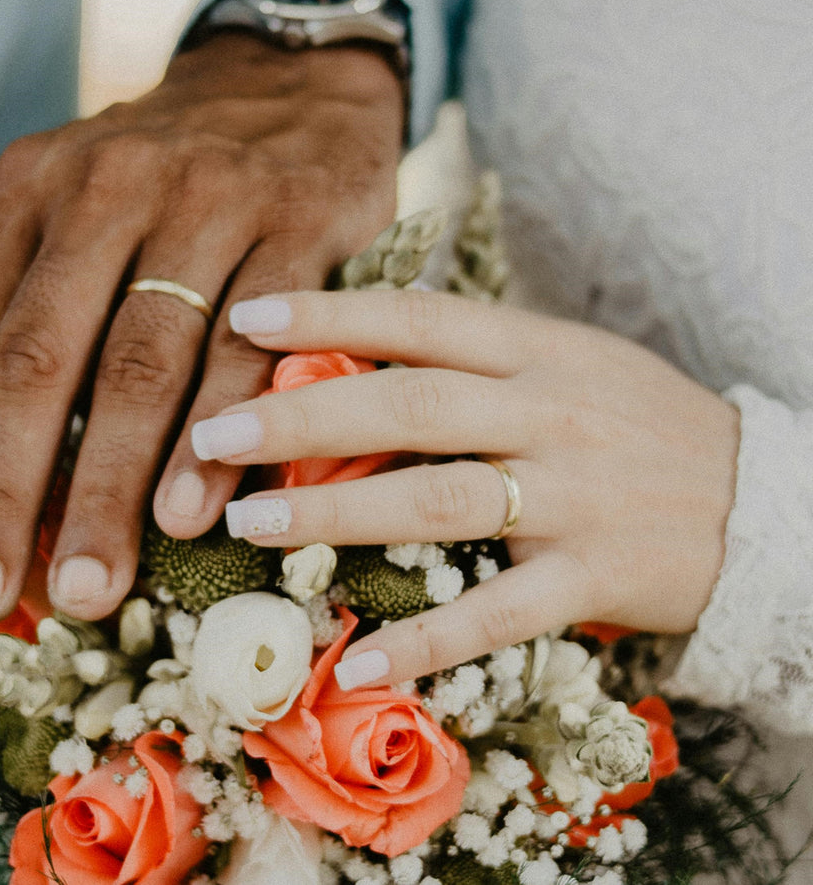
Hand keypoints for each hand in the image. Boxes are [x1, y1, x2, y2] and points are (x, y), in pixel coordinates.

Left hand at [0, 33, 403, 621]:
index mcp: (29, 192)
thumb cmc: (167, 182)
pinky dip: (224, 428)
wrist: (289, 87)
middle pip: (43, 358)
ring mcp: (208, 200)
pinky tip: (198, 509)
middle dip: (12, 487)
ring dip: (114, 479)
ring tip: (93, 576)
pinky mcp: (298, 222)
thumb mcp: (62, 226)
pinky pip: (259, 340)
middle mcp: (107, 186)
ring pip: (146, 359)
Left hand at [190, 289, 740, 685]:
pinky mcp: (598, 575)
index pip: (420, 319)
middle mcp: (552, 413)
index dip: (330, 313)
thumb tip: (361, 347)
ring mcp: (576, 496)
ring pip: (440, 500)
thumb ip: (478, 359)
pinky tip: (361, 656)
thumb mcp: (569, 365)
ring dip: (337, 513)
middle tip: (211, 435)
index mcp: (541, 351)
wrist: (760, 500)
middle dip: (302, 419)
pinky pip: (502, 610)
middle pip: (410, 407)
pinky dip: (431, 637)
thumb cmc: (638, 425)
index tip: (245, 318)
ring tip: (251, 521)